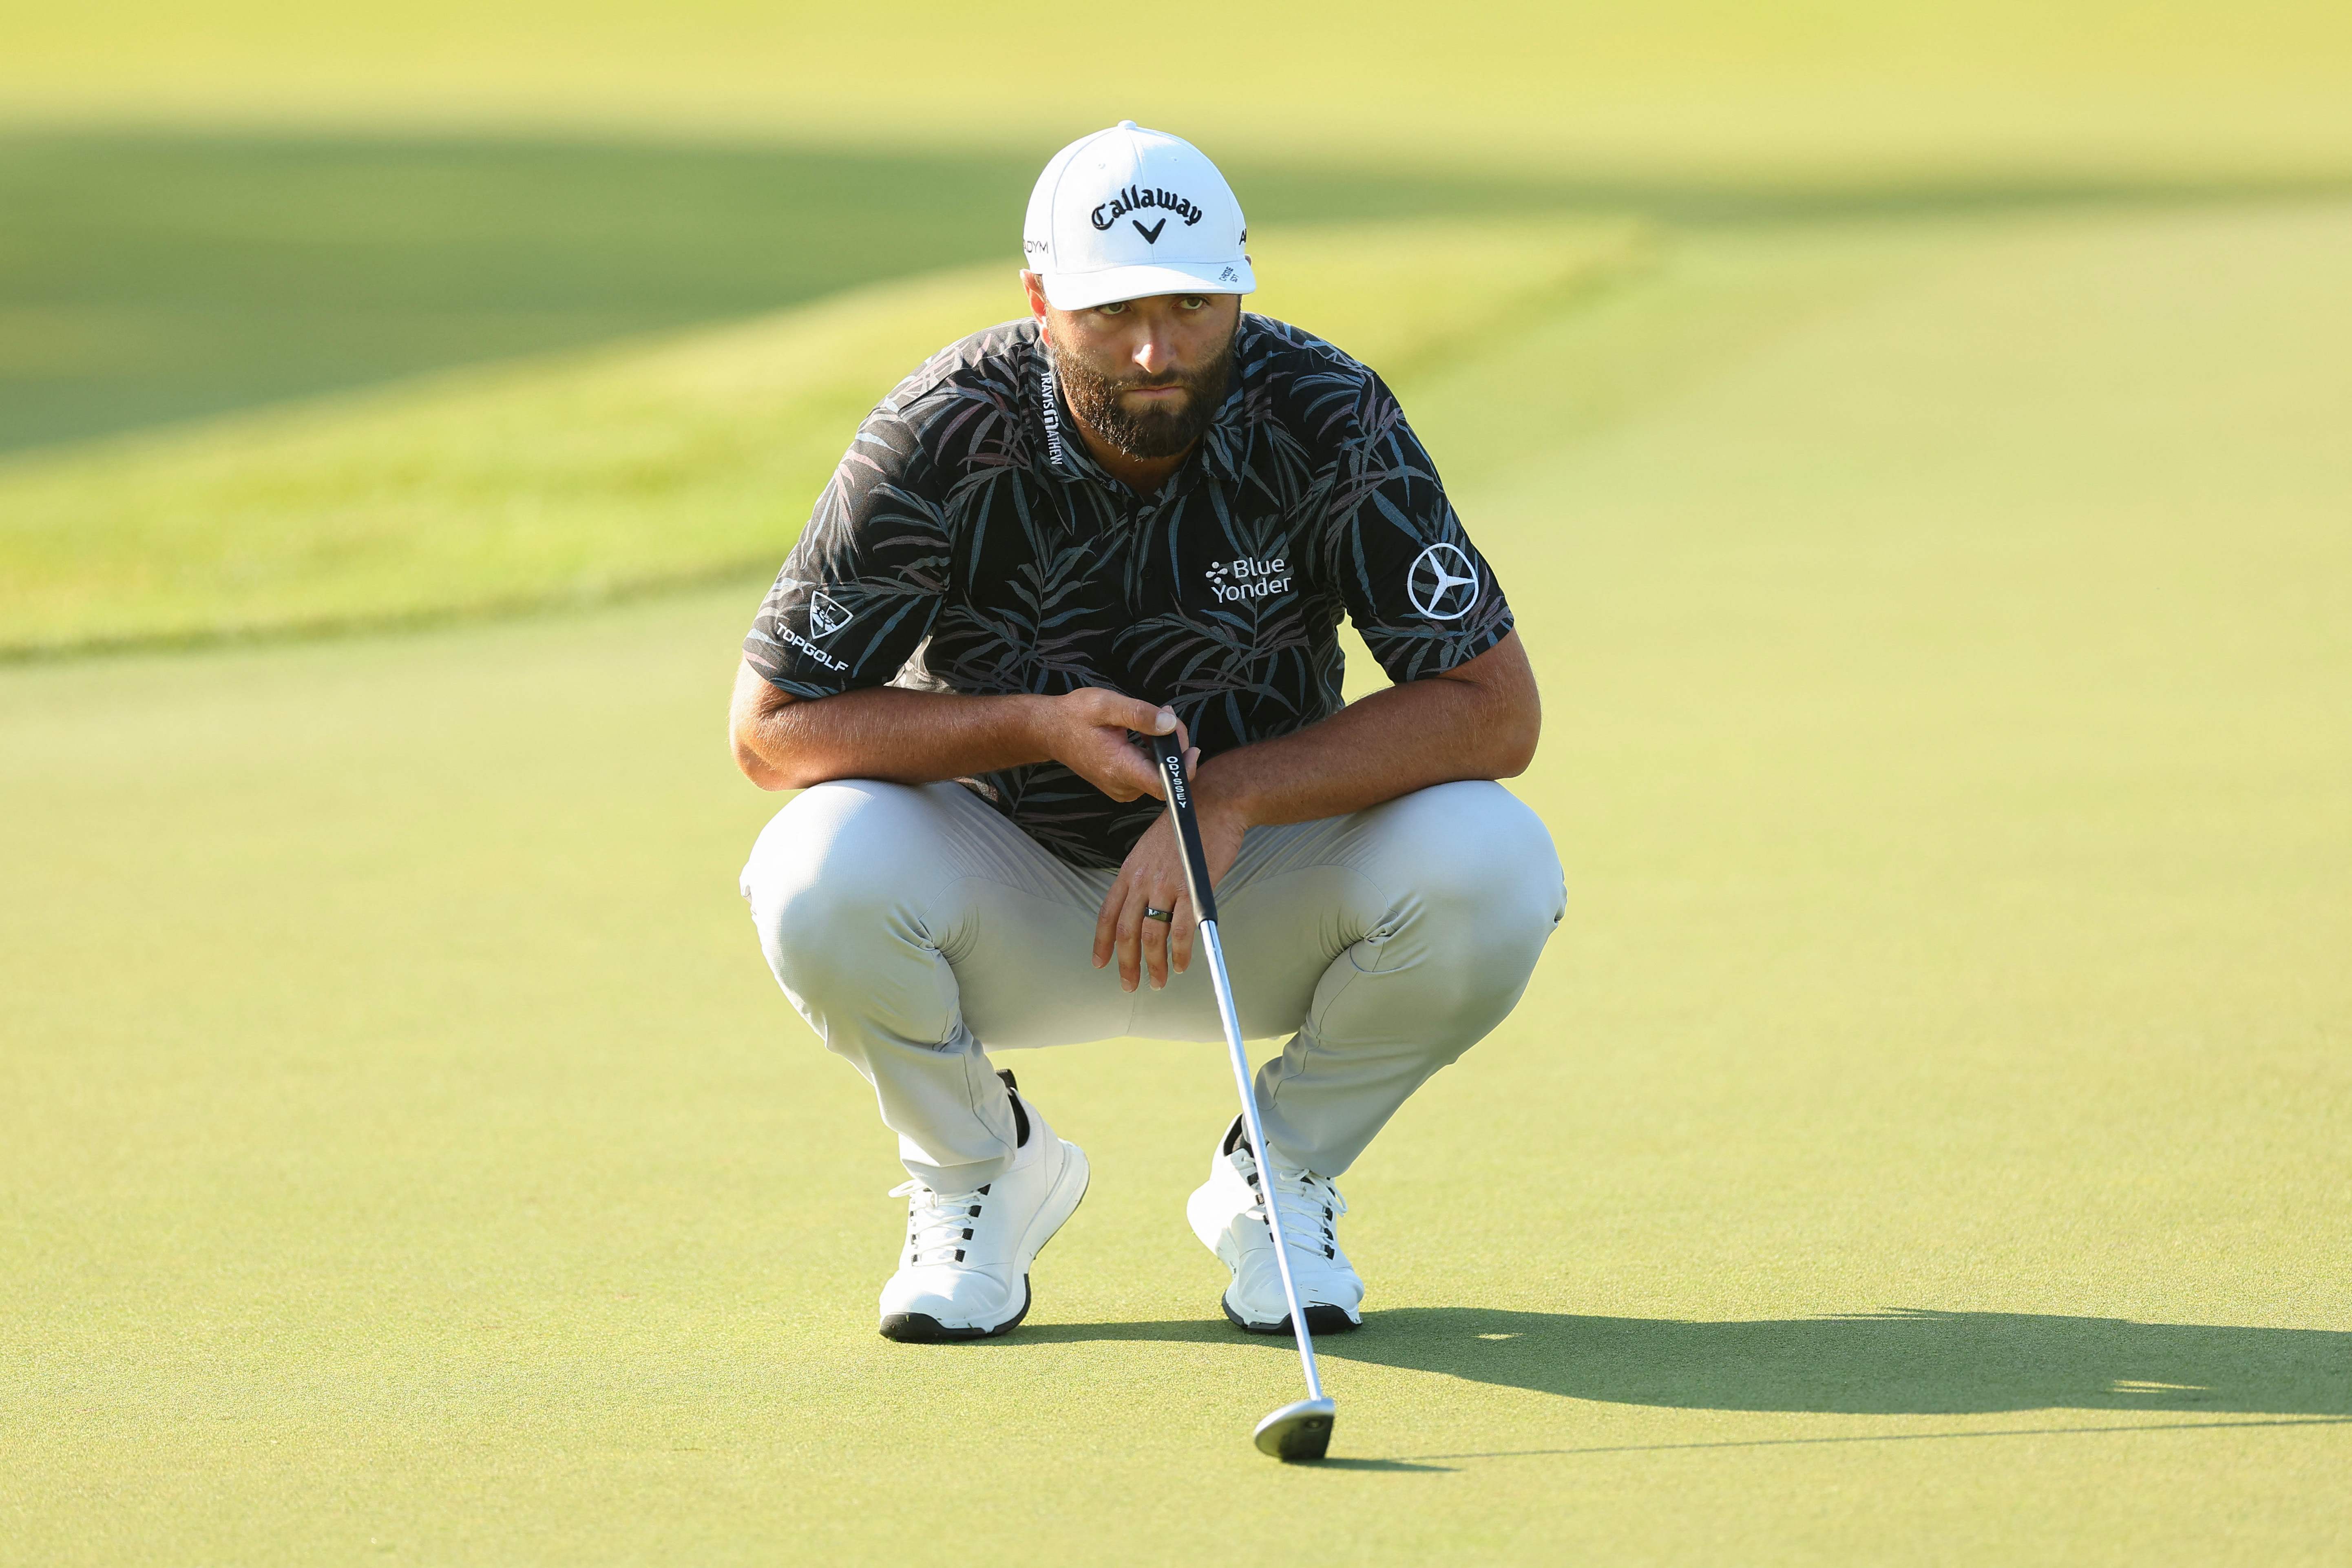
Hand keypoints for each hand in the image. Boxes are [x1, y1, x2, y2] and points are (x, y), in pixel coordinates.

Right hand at [1033, 689, 1181, 801]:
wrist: (1050, 730)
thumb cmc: (1075, 715)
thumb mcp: (1106, 704)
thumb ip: (1140, 714)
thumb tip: (1169, 723)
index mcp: (1118, 768)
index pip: (1163, 785)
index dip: (1183, 769)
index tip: (1192, 748)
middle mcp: (1121, 785)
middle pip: (1165, 776)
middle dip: (1174, 746)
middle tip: (1164, 715)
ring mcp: (1121, 788)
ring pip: (1158, 774)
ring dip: (1163, 748)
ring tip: (1149, 722)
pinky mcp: (1121, 785)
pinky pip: (1148, 773)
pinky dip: (1152, 753)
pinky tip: (1142, 735)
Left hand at [1093, 762, 1243, 991]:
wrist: (1214, 805)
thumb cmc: (1185, 826)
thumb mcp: (1151, 849)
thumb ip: (1144, 878)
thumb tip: (1145, 907)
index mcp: (1129, 871)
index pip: (1107, 914)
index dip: (1102, 942)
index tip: (1100, 963)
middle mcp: (1142, 880)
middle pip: (1127, 931)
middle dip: (1126, 963)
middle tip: (1129, 985)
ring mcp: (1166, 886)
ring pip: (1152, 936)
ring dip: (1154, 964)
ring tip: (1159, 981)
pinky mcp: (1191, 890)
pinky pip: (1182, 932)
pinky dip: (1181, 953)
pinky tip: (1181, 965)